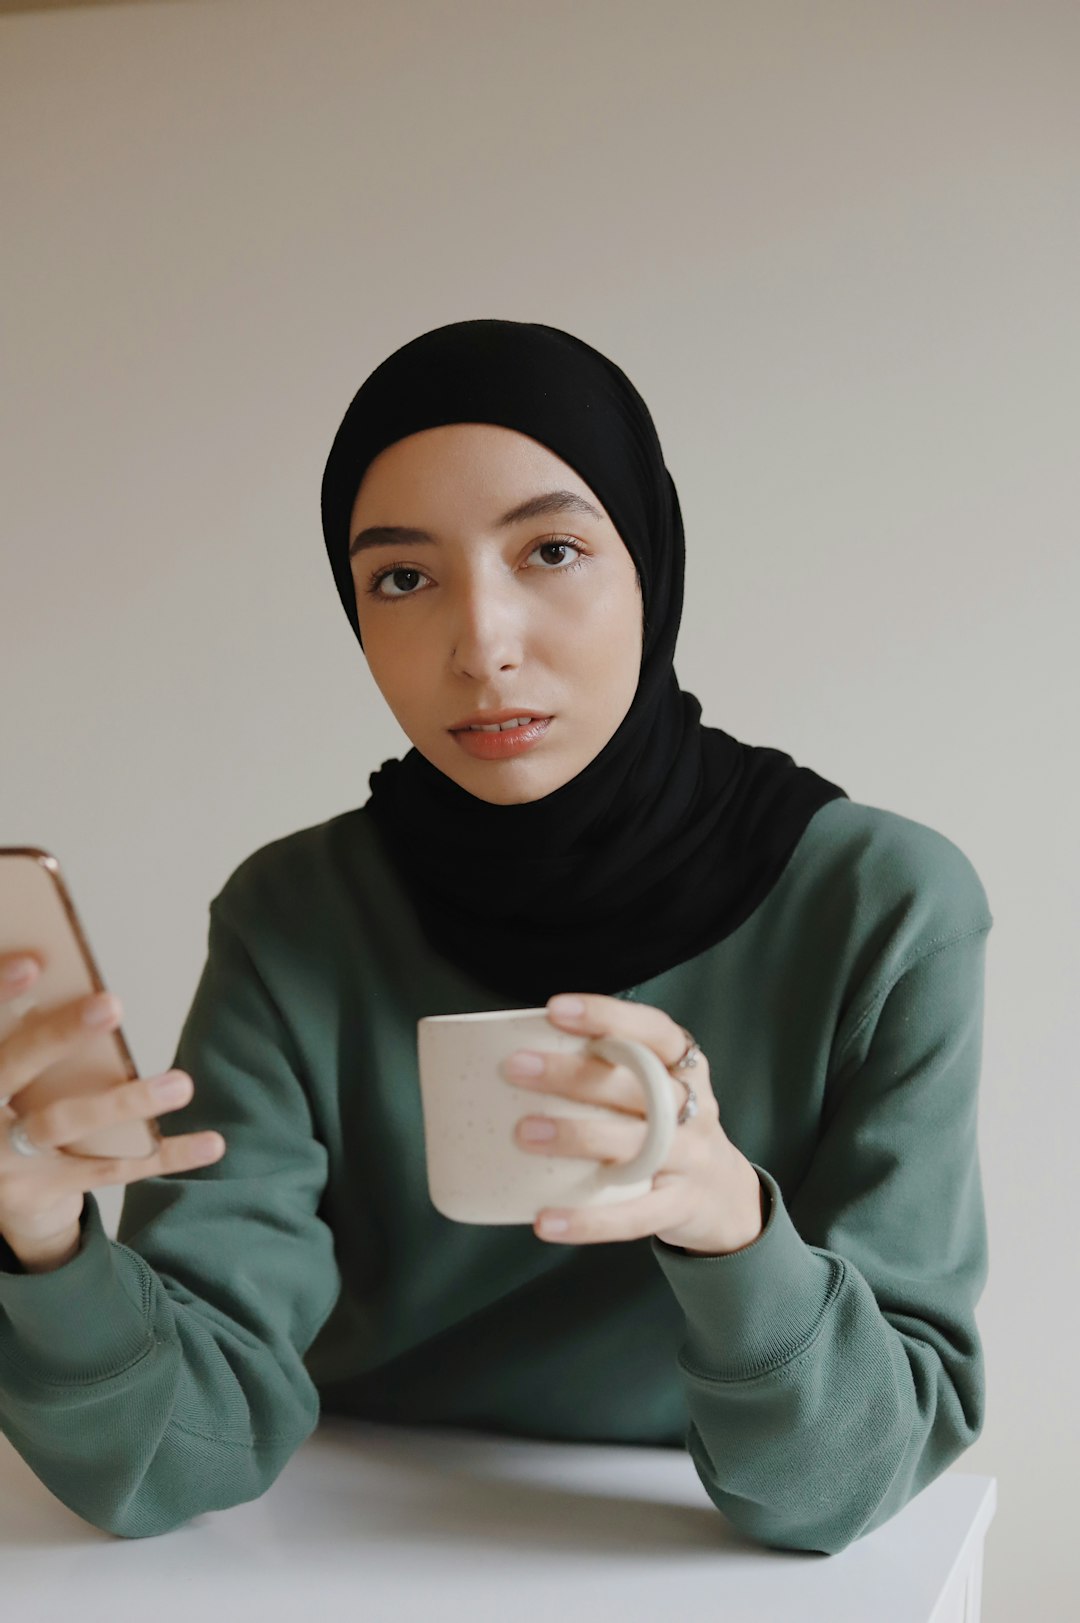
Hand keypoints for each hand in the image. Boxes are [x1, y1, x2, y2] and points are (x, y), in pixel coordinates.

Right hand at [0, 951, 225, 1266]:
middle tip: (110, 1005)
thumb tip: (82, 986)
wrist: (1, 1203)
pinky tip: (211, 1142)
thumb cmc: (17, 1112)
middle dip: (57, 1036)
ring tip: (181, 1084)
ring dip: (126, 1101)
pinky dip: (164, 1154)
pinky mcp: (37, 1194)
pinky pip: (109, 1169)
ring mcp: (2, 1161)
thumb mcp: (14, 1078)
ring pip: (64, 1123)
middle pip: (10, 1069)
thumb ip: (31, 1039)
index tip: (34, 963)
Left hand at [500, 991, 766, 1253]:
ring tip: (525, 1132)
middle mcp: (692, 1106)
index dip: (607, 1016)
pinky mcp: (680, 1206)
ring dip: (577, 1135)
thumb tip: (516, 1056)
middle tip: (516, 1067)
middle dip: (572, 1073)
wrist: (724, 1196)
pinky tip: (546, 1221)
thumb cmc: (667, 1128)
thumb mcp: (656, 1089)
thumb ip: (609, 1070)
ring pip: (634, 1143)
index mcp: (685, 1066)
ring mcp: (690, 1157)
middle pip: (635, 1084)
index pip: (653, 1030)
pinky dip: (589, 1222)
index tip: (555, 1009)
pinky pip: (634, 1216)